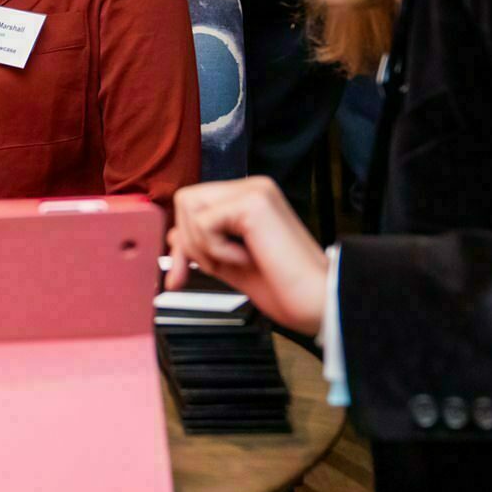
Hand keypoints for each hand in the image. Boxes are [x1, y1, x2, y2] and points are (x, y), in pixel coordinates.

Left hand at [164, 177, 328, 335]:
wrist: (317, 303)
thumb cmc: (286, 288)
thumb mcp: (231, 265)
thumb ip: (204, 247)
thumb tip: (173, 236)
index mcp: (249, 199)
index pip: (194, 205)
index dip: (183, 241)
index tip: (180, 276)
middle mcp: (252, 188)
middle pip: (185, 201)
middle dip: (187, 243)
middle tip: (213, 269)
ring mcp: (254, 191)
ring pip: (189, 206)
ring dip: (202, 245)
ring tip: (236, 261)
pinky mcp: (254, 203)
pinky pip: (204, 222)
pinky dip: (216, 249)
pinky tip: (247, 258)